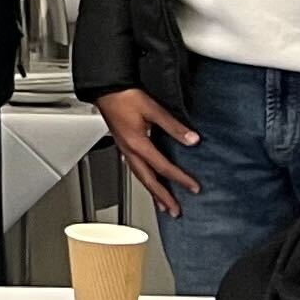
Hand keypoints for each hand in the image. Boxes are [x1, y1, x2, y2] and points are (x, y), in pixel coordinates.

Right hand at [97, 86, 200, 215]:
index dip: (180, 178)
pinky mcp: (123, 144)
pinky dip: (144, 179)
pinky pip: (135, 168)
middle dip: (162, 197)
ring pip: (140, 177)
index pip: (163, 167)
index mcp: (137, 144)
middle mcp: (129, 150)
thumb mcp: (153, 109)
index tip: (193, 188)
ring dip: (152, 192)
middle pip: (148, 180)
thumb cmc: (124, 96)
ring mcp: (124, 149)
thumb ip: (173, 126)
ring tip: (162, 204)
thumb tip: (192, 139)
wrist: (105, 88)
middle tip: (174, 211)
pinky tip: (147, 179)